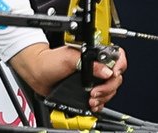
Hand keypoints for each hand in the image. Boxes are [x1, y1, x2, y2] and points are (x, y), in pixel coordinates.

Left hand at [9, 44, 125, 110]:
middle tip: (95, 92)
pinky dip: (99, 103)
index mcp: (95, 54)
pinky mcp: (89, 90)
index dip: (119, 67)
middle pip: (116, 78)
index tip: (112, 75)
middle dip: (108, 88)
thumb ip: (89, 63)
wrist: (38, 74)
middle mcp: (97, 66)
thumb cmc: (50, 61)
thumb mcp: (69, 57)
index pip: (118, 57)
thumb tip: (106, 71)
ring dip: (103, 97)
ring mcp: (94, 79)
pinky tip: (91, 104)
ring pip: (110, 90)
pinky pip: (102, 99)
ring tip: (91, 99)